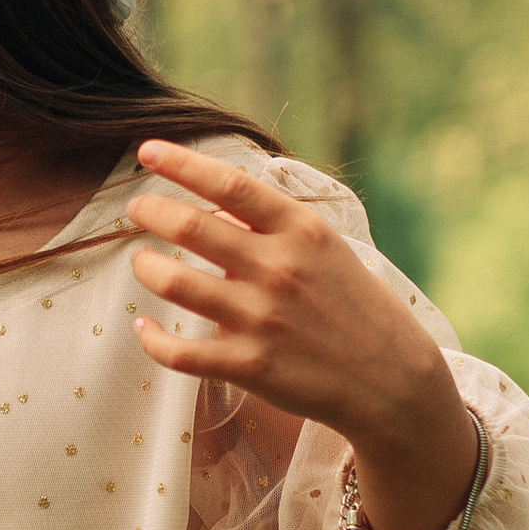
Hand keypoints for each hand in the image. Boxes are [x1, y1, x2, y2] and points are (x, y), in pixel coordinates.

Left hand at [124, 140, 479, 529]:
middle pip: (192, 226)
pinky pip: (179, 351)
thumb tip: (217, 198)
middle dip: (151, 212)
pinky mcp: (249, 365)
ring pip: (175, 282)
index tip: (147, 150)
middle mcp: (279, 269)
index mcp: (301, 231)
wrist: (392, 379)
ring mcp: (261, 318)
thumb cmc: (354, 305)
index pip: (229, 183)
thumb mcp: (327, 248)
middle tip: (135, 210)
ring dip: (147, 267)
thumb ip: (275, 223)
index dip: (181, 163)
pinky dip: (151, 338)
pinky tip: (143, 327)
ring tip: (142, 262)